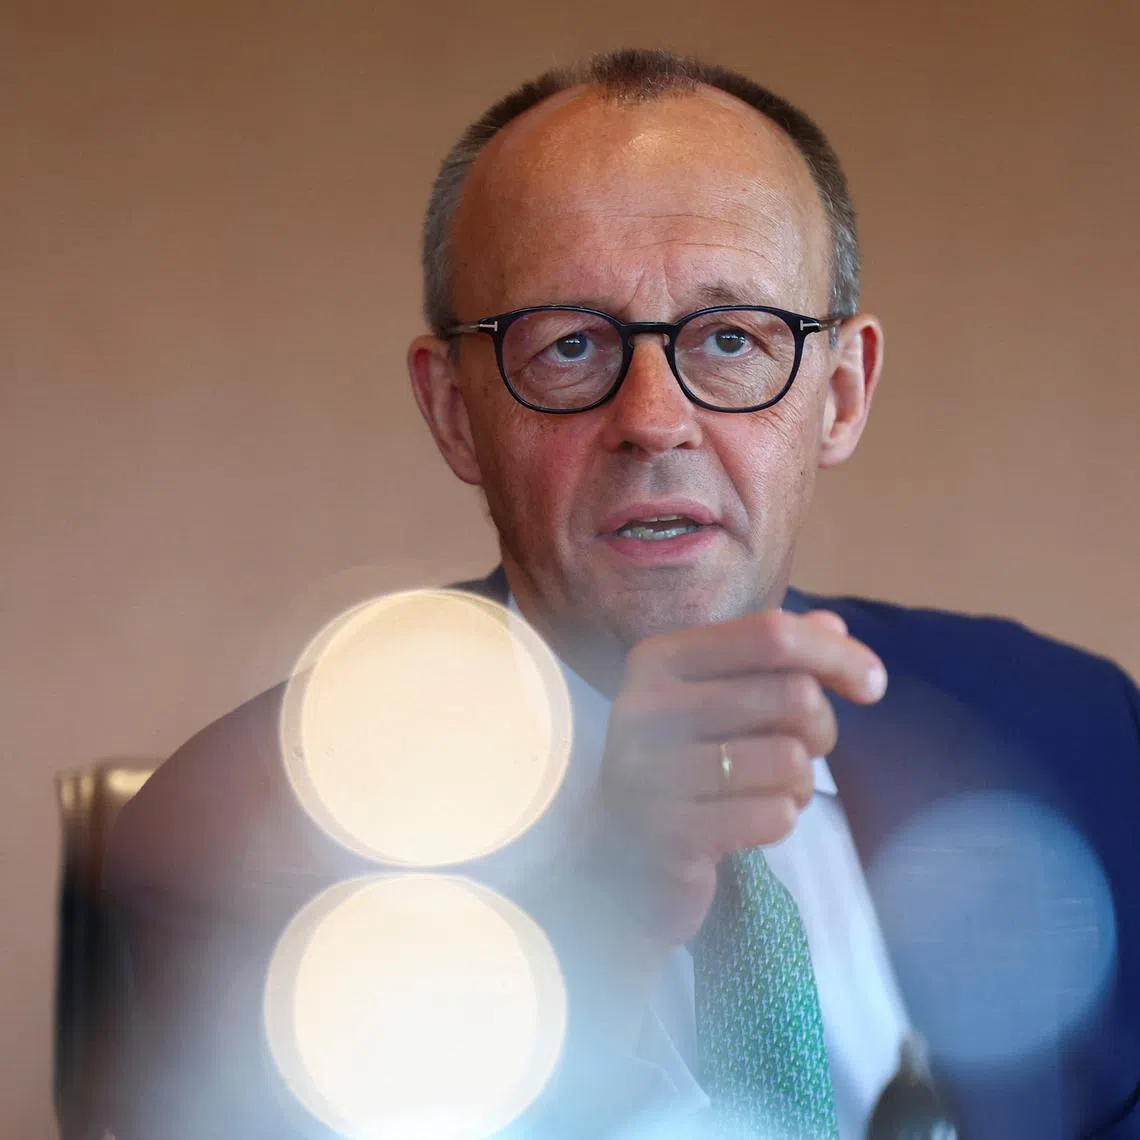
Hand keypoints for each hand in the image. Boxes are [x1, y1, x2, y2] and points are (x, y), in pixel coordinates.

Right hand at [584, 607, 886, 961]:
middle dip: (821, 729)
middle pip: (792, 695)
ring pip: (789, 758)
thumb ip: (774, 658)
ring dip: (800, 782)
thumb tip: (834, 626)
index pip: (770, 633)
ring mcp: (648, 772)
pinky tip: (753, 822)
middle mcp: (644, 706)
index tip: (872, 684)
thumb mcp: (721, 699)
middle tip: (802, 753)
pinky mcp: (667, 833)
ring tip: (770, 790)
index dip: (836, 654)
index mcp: (659, 659)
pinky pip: (773, 814)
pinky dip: (780, 819)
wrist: (619, 861)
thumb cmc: (685, 766)